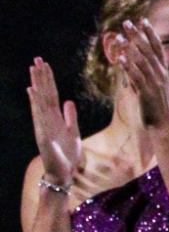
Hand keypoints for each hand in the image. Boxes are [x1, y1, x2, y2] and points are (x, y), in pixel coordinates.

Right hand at [27, 59, 81, 188]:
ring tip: (33, 69)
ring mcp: (43, 125)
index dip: (49, 79)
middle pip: (44, 93)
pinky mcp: (43, 134)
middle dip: (41, 76)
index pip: (51, 94)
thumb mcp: (73, 131)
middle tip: (37, 59)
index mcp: (55, 118)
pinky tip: (32, 91)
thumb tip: (69, 101)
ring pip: (40, 101)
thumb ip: (70, 116)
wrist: (63, 173)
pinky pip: (39, 116)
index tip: (45, 64)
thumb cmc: (67, 154)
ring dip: (37, 84)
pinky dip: (35, 103)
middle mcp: (47, 119)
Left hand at [118, 21, 168, 130]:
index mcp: (162, 71)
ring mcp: (154, 83)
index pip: (157, 47)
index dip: (151, 33)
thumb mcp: (151, 85)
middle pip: (148, 50)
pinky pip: (136, 76)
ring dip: (130, 47)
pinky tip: (120, 58)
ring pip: (142, 60)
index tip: (143, 20)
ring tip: (120, 36)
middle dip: (137, 35)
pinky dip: (129, 66)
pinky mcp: (147, 92)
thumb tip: (129, 60)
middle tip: (127, 23)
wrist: (163, 125)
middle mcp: (160, 74)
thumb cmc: (156, 106)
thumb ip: (141, 72)